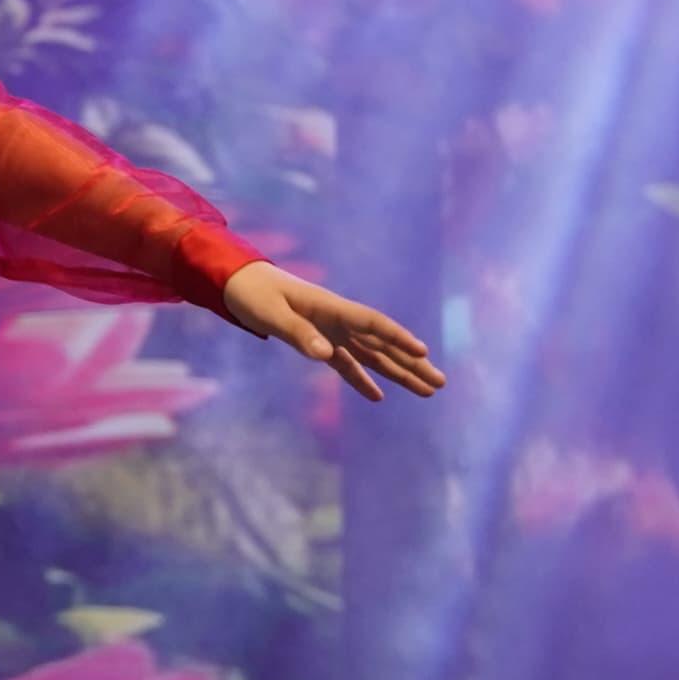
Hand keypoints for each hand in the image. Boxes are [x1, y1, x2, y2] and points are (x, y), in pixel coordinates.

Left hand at [222, 262, 443, 403]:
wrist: (238, 283)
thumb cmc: (253, 294)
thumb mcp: (271, 313)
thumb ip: (298, 333)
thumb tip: (326, 355)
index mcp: (331, 308)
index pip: (372, 324)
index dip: (397, 337)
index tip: (422, 352)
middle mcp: (338, 320)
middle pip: (382, 344)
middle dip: (412, 363)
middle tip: (440, 382)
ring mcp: (332, 332)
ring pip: (372, 355)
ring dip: (398, 372)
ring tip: (426, 390)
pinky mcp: (319, 342)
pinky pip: (347, 364)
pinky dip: (362, 379)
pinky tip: (378, 397)